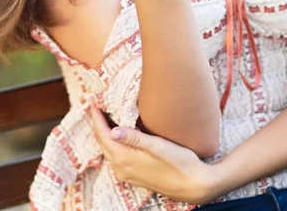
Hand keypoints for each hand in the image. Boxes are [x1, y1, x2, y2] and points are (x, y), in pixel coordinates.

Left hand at [90, 105, 219, 204]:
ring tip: (105, 115)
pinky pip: (115, 155)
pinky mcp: (134, 175)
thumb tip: (113, 131)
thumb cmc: (179, 162)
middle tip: (97, 105)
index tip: (92, 101)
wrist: (193, 185)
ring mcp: (127, 173)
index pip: (103, 134)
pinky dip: (113, 141)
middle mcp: (121, 168)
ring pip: (108, 149)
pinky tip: (118, 133)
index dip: (97, 117)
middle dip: (98, 123)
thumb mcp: (157, 146)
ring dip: (105, 132)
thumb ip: (134, 138)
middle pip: (102, 142)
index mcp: (124, 159)